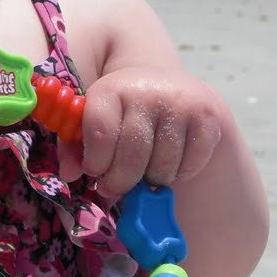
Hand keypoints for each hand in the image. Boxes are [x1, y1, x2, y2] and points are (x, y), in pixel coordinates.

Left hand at [57, 67, 226, 197]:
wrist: (172, 90)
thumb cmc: (125, 115)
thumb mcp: (96, 122)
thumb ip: (76, 147)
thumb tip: (70, 174)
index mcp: (111, 89)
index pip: (100, 132)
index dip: (95, 162)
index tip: (95, 171)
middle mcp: (146, 90)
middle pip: (132, 156)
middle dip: (120, 182)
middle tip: (116, 188)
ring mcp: (179, 102)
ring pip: (162, 166)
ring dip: (151, 180)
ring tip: (144, 171)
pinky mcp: (206, 116)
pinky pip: (190, 164)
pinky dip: (179, 174)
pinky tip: (170, 163)